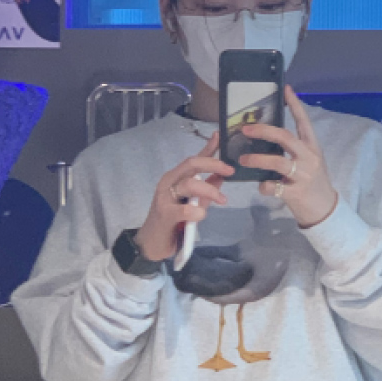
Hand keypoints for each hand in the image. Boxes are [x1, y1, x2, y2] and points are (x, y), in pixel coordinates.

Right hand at [138, 140, 227, 259]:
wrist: (152, 243)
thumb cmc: (173, 222)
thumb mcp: (192, 203)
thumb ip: (205, 189)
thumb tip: (221, 176)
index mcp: (176, 178)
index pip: (193, 159)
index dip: (208, 147)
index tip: (220, 137)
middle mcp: (169, 182)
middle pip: (191, 164)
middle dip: (213, 164)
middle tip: (229, 170)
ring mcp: (165, 197)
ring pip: (189, 184)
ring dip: (209, 190)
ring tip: (222, 200)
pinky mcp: (165, 214)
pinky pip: (185, 209)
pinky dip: (197, 211)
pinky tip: (201, 215)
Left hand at [233, 87, 335, 233]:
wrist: (325, 209)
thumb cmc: (313, 182)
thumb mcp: (309, 161)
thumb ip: (294, 150)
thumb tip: (267, 137)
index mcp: (312, 147)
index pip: (304, 122)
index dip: (295, 105)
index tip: (285, 89)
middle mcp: (309, 158)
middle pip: (285, 137)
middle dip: (263, 131)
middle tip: (246, 129)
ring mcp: (303, 175)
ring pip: (276, 161)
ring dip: (256, 159)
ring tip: (243, 160)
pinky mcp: (295, 193)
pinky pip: (273, 186)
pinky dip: (263, 186)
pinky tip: (262, 186)